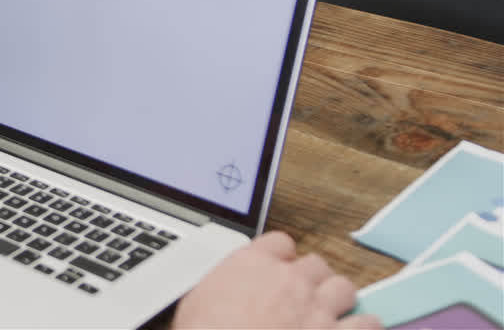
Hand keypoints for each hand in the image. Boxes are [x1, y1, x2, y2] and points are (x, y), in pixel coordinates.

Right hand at [173, 232, 381, 329]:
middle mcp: (289, 280)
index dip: (282, 258)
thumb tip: (219, 294)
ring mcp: (317, 308)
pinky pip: (369, 324)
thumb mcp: (195, 303)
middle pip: (316, 263)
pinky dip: (365, 328)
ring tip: (331, 316)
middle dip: (313, 280)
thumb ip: (219, 288)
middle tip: (304, 298)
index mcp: (252, 264)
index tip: (280, 270)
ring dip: (339, 301)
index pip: (280, 242)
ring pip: (344, 288)